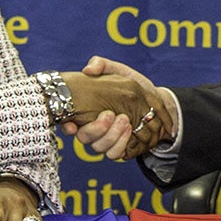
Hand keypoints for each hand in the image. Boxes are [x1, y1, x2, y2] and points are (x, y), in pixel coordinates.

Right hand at [60, 57, 175, 159]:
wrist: (153, 101)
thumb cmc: (131, 86)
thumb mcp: (117, 71)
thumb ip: (102, 65)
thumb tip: (88, 69)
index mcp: (85, 112)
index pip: (67, 122)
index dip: (67, 126)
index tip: (71, 125)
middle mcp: (92, 129)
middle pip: (84, 138)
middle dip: (96, 129)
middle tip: (110, 115)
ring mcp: (104, 141)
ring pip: (99, 148)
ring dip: (112, 135)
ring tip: (125, 120)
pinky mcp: (118, 149)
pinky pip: (114, 154)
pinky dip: (121, 144)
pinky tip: (130, 130)